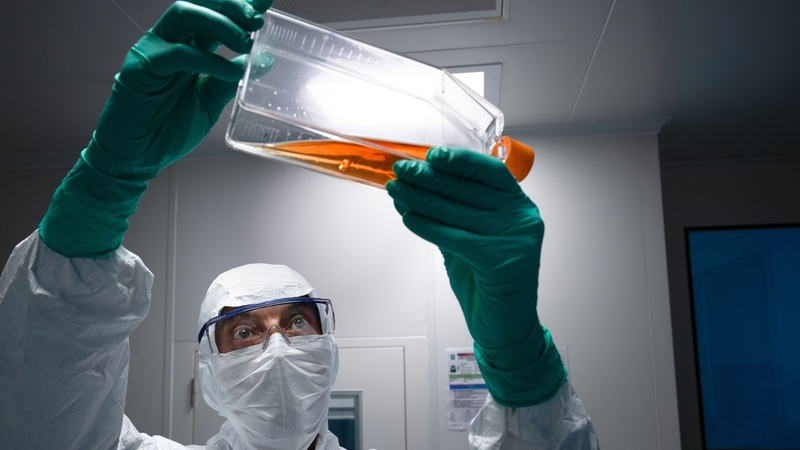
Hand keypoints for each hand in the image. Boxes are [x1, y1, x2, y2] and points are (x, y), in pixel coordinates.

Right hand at [39, 0, 273, 256]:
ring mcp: (154, 50)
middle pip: (200, 4)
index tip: (266, 4)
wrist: (137, 157)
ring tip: (246, 41)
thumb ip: (231, 80)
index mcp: (189, 47)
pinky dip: (208, 60)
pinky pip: (177, 53)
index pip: (215, 14)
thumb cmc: (168, 129)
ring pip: (185, 14)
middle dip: (231, 6)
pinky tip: (230, 72)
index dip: (238, 5)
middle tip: (258, 19)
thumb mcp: (210, 103)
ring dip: (220, 23)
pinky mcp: (141, 66)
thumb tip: (262, 60)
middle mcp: (170, 42)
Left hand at [387, 147, 541, 348]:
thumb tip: (417, 187)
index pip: (490, 172)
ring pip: (457, 212)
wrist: (506, 327)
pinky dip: (427, 226)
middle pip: (469, 189)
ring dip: (421, 199)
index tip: (431, 155)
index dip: (460, 160)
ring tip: (397, 191)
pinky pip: (455, 237)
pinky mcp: (502, 261)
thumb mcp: (473, 239)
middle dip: (429, 178)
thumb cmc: (489, 283)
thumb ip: (454, 214)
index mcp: (520, 207)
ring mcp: (516, 240)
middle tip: (402, 171)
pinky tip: (409, 218)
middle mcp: (523, 219)